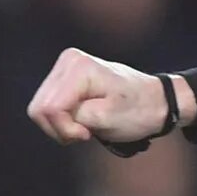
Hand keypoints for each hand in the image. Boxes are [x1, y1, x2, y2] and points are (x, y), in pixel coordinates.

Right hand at [27, 46, 187, 148]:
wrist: (157, 101)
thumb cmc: (138, 110)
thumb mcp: (106, 119)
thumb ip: (73, 117)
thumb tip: (48, 113)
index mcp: (78, 68)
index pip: (49, 108)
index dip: (64, 129)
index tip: (87, 134)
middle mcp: (68, 61)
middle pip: (39, 108)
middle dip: (60, 127)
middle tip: (86, 133)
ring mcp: (65, 67)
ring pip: (40, 108)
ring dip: (61, 125)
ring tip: (86, 126)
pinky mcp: (64, 77)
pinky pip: (47, 106)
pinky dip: (63, 119)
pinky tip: (82, 119)